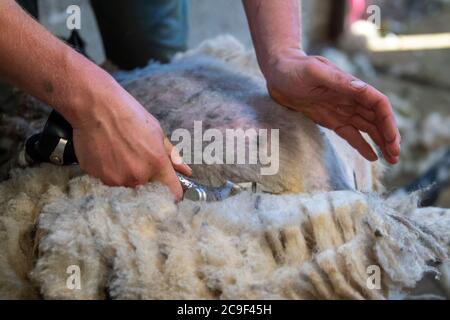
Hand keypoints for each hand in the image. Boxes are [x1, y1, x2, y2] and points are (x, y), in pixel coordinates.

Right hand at [71, 81, 190, 200]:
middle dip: (147, 183)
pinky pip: (108, 183)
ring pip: (127, 188)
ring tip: (120, 157)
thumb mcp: (157, 133)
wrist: (96, 107)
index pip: (173, 193)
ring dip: (127, 178)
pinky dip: (110, 174)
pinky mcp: (98, 178)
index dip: (173, 194)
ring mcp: (116, 179)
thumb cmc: (129, 115)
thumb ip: (172, 156)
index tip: (170, 192)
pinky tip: (107, 157)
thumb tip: (187, 171)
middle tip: (138, 163)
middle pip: (148, 192)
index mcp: (157, 164)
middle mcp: (138, 176)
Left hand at [264, 48, 400, 163]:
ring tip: (391, 160)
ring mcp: (341, 110)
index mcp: (351, 86)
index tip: (392, 139)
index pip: (378, 104)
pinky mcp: (330, 119)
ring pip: (367, 128)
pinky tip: (372, 156)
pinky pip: (350, 133)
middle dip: (388, 137)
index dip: (388, 121)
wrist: (277, 72)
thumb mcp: (314, 71)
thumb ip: (337, 80)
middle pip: (377, 119)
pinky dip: (362, 145)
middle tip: (396, 156)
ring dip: (380, 143)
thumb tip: (362, 89)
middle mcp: (350, 98)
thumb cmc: (294, 68)